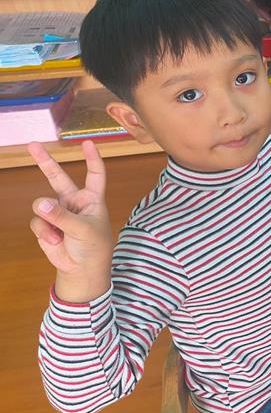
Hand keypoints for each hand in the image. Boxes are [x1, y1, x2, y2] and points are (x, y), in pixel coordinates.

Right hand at [27, 140, 113, 303]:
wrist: (82, 270)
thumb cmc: (93, 248)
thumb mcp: (84, 230)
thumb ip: (62, 216)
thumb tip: (40, 204)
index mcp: (93, 200)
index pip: (95, 174)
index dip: (92, 159)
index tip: (88, 143)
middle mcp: (74, 202)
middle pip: (58, 177)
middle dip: (45, 161)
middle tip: (33, 144)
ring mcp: (58, 212)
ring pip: (42, 204)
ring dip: (49, 219)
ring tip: (60, 234)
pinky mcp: (45, 224)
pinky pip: (38, 221)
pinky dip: (44, 232)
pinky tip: (55, 241)